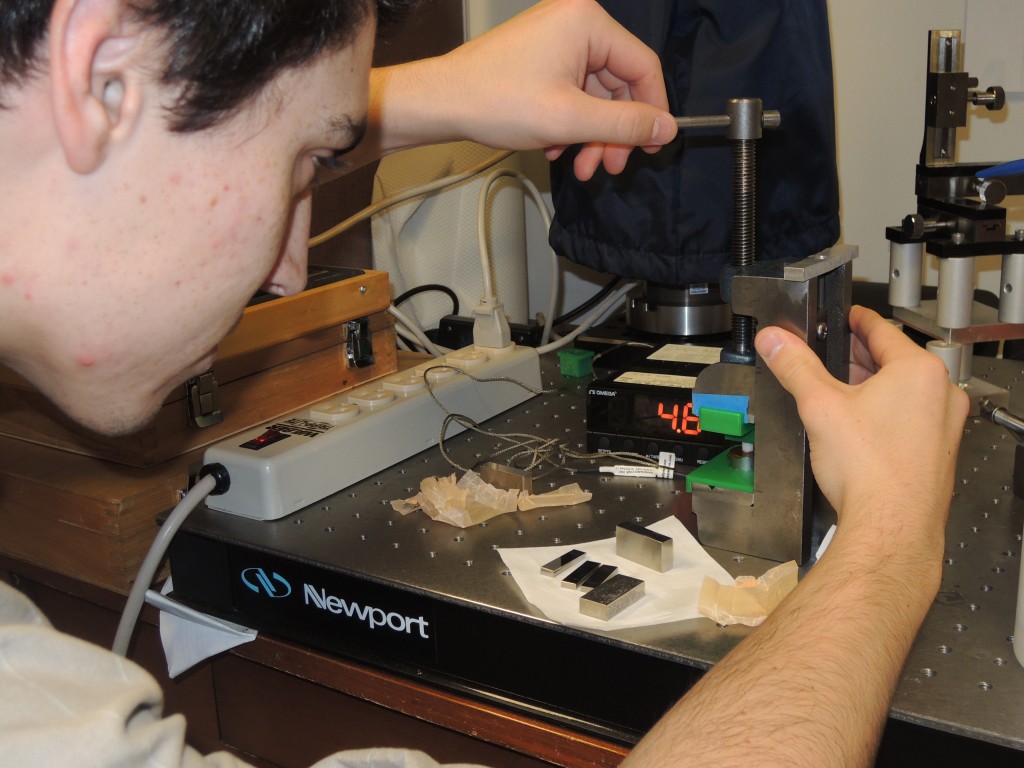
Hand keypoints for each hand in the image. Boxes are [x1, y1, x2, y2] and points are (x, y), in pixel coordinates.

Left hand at [404, 0, 676, 179]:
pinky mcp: (541, 58)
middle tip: (610, 167)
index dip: (652, 111)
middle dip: (613, 132)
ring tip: (580, 166)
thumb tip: (667, 129)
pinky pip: (572, 93)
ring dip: (591, 135)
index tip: (653, 146)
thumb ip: (625, 125)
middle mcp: (574, 22)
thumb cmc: (495, 102)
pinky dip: (570, 124)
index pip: (643, 66)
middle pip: (618, 84)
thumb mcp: (571, 121)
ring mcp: (556, 39)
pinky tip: (555, 147)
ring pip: (595, 96)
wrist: (441, 103)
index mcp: (587, 23)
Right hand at [754, 305, 968, 564]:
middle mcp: (941, 395)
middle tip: (832, 357)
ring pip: (903, 393)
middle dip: (859, 358)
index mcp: (919, 371)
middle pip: (894, 361)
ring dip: (873, 388)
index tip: (846, 317)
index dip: (856, 320)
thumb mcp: (819, 406)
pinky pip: (911, 420)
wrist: (892, 528)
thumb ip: (795, 367)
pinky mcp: (938, 453)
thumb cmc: (871, 471)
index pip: (882, 330)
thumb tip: (775, 341)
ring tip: (840, 395)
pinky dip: (886, 415)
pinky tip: (859, 431)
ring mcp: (944, 426)